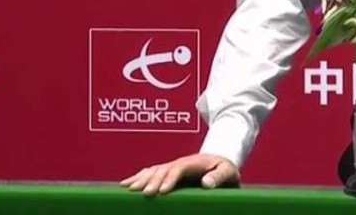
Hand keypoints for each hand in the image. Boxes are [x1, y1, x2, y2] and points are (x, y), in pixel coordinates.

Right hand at [120, 153, 240, 195]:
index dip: (170, 179)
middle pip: (163, 169)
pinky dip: (138, 177)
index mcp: (195, 162)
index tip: (162, 191)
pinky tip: (126, 185)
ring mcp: (172, 166)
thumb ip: (219, 176)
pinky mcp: (167, 171)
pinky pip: (150, 172)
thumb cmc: (225, 170)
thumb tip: (206, 183)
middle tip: (143, 193)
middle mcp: (181, 162)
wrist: (221, 161)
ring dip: (141, 179)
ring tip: (130, 189)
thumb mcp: (228, 172)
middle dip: (152, 181)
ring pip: (153, 170)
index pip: (180, 168)